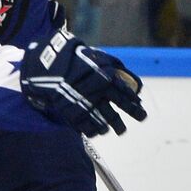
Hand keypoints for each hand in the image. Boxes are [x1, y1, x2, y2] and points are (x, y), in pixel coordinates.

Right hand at [20, 31, 145, 136]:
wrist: (49, 67)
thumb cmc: (78, 60)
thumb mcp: (101, 59)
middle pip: (115, 114)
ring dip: (111, 127)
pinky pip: (87, 128)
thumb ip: (120, 70)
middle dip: (124, 123)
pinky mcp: (73, 116)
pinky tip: (98, 131)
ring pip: (103, 124)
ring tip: (113, 129)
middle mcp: (98, 96)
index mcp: (107, 80)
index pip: (126, 97)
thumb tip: (137, 85)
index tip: (140, 110)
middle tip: (128, 127)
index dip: (135, 106)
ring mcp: (85, 107)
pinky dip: (94, 131)